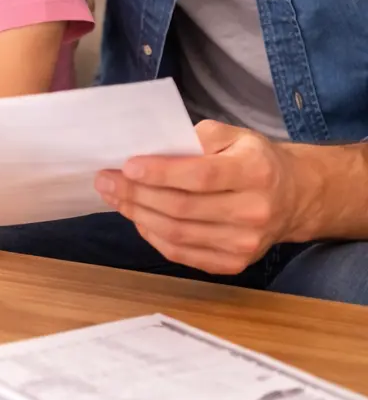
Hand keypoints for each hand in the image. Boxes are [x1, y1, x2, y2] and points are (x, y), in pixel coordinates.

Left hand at [94, 119, 306, 275]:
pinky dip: (153, 236)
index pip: (200, 176)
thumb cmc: (255, 161)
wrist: (293, 198)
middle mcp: (254, 211)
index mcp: (255, 172)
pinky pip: (182, 253)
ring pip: (177, 234)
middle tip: (106, 180)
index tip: (127, 165)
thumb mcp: (235, 135)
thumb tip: (153, 148)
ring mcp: (245, 244)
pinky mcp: (235, 264)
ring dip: (138, 215)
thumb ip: (198, 137)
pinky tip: (138, 217)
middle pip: (182, 208)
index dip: (160, 173)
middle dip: (136, 194)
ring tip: (115, 197)